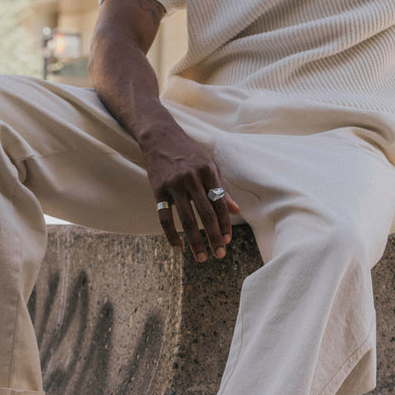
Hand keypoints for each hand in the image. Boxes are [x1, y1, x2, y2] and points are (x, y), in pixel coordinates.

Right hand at [144, 127, 240, 261]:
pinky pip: (165, 218)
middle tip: (219, 254)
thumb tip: (236, 211)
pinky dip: (171, 235)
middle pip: (206, 214)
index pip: (220, 203)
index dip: (225, 224)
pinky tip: (178, 248)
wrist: (160, 137)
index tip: (227, 241)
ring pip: (187, 219)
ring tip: (201, 257)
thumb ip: (222, 188)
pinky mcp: (158, 190)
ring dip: (195, 241)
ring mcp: (174, 185)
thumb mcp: (209, 165)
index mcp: (208, 171)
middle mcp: (191, 178)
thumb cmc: (189, 153)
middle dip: (214, 237)